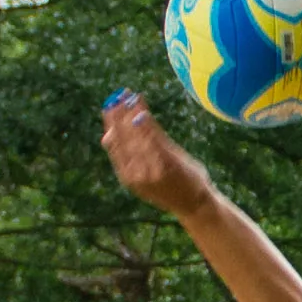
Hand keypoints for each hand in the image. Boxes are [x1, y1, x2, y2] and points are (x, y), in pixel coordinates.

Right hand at [99, 88, 218, 216]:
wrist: (194, 206)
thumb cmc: (169, 188)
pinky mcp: (166, 161)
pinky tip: (142, 107)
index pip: (113, 145)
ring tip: (128, 95)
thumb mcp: (142, 177)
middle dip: (118, 115)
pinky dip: (145, 119)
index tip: (108, 108)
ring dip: (130, 112)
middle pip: (122, 137)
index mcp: (127, 177)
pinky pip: (152, 135)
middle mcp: (135, 173)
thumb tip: (107, 135)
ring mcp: (151, 167)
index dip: (110, 125)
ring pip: (135, 134)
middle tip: (116, 96)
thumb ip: (127, 158)